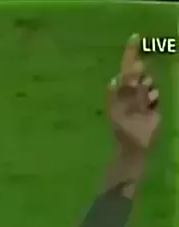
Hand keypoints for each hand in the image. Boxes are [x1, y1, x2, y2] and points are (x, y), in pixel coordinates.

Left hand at [108, 34, 159, 150]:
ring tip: (143, 104)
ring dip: (148, 90)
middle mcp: (129, 90)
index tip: (135, 37)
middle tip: (139, 90)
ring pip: (150, 82)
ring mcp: (141, 97)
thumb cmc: (123, 125)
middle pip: (140, 72)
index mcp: (118, 89)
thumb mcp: (121, 104)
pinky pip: (156, 93)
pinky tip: (149, 108)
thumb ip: (126, 86)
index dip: (130, 52)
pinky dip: (154, 99)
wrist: (134, 143)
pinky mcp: (151, 104)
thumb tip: (133, 67)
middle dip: (141, 78)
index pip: (125, 67)